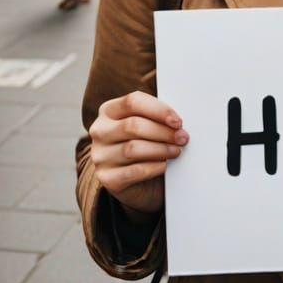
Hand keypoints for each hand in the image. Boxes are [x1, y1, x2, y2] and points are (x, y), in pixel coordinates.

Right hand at [88, 91, 187, 216]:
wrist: (134, 180)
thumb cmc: (144, 144)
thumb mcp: (146, 125)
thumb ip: (156, 117)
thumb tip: (177, 121)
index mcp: (108, 110)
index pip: (132, 102)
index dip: (158, 110)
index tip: (177, 121)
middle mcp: (100, 131)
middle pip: (133, 125)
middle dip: (163, 131)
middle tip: (182, 137)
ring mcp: (100, 156)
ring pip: (133, 148)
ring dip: (161, 149)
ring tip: (176, 151)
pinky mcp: (106, 178)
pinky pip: (135, 171)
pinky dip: (154, 167)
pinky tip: (164, 165)